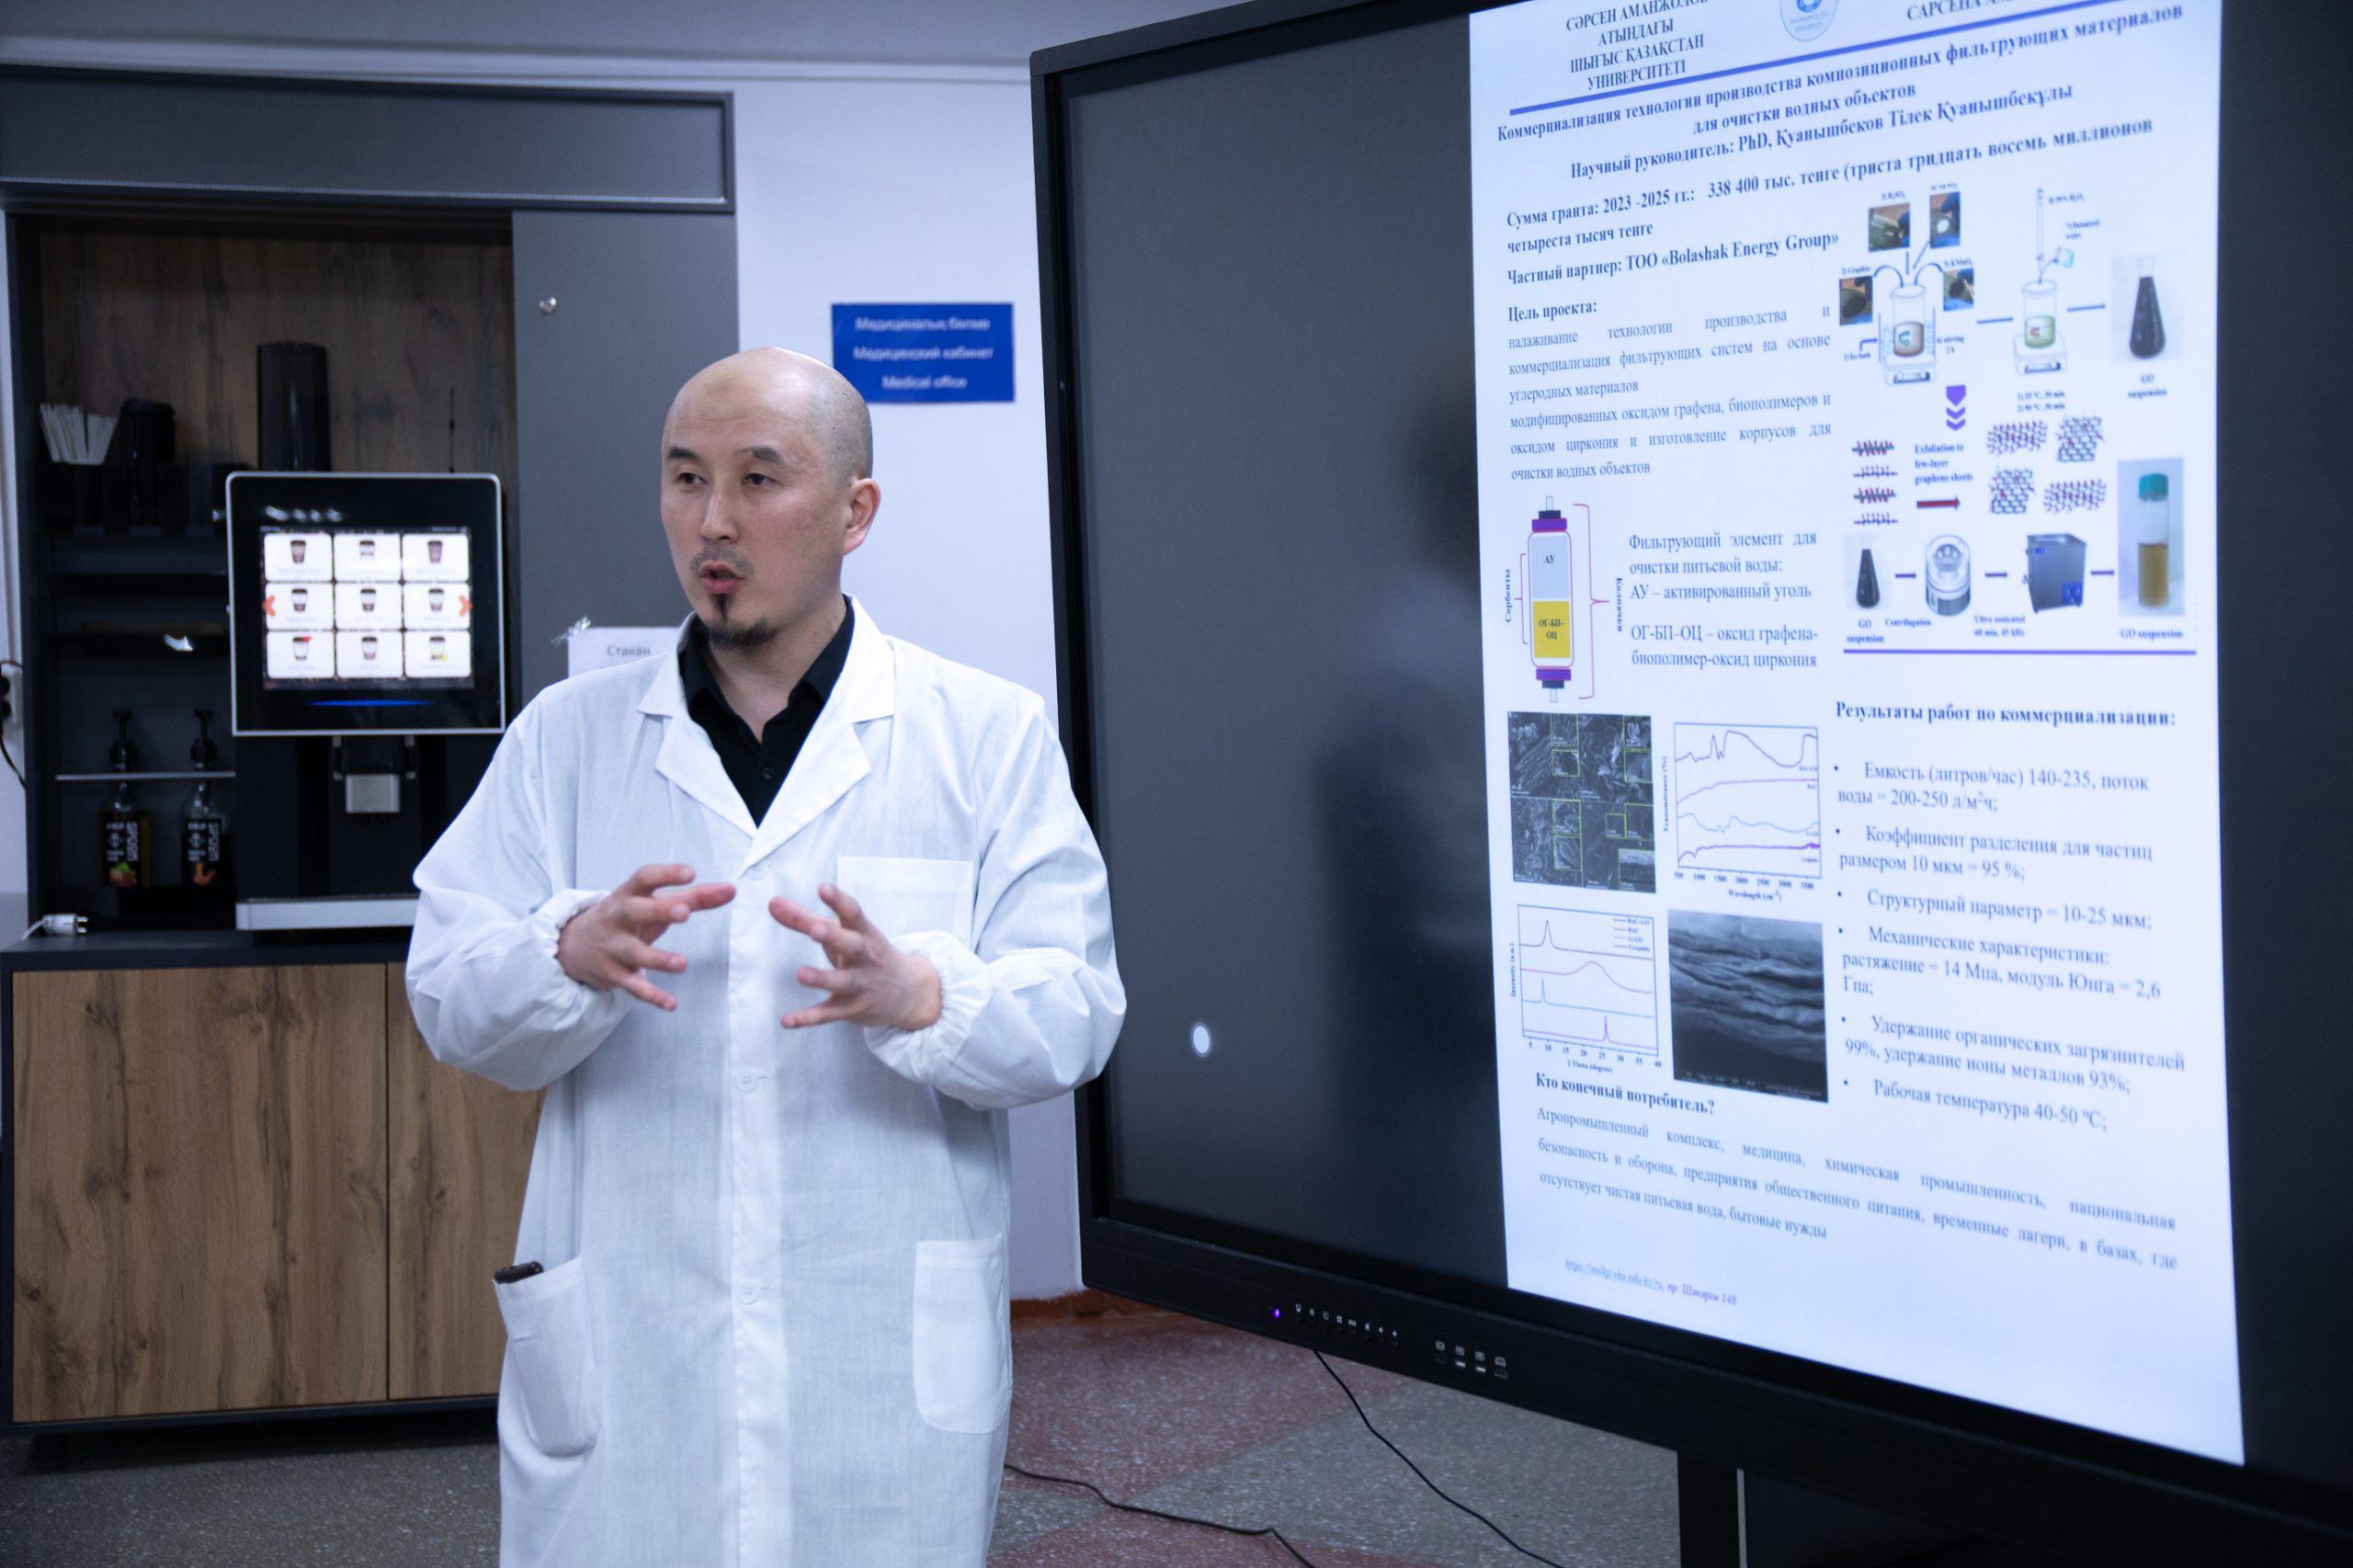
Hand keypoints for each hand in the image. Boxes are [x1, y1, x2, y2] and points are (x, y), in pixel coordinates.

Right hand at [556, 863, 734, 1010]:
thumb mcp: (654, 903)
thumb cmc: (628, 917)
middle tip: (685, 912)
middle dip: (658, 911)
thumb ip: (694, 897)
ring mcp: (613, 946)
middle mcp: (617, 917)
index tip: (690, 872)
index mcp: (629, 894)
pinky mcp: (613, 973)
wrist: (575, 945)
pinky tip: (671, 1004)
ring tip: (682, 964)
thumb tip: (731, 890)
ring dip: (657, 959)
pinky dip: (652, 996)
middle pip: (634, 911)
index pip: (644, 878)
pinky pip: (633, 986)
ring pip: (634, 953)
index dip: (666, 874)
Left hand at [770, 882, 942, 1031]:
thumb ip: (805, 918)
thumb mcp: (841, 933)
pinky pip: (829, 1014)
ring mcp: (861, 985)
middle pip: (852, 945)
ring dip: (822, 978)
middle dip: (835, 937)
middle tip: (816, 930)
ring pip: (843, 982)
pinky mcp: (852, 1008)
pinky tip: (787, 1020)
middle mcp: (866, 958)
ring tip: (801, 974)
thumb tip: (772, 903)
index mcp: (864, 933)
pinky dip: (808, 1018)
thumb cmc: (865, 954)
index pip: (853, 914)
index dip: (838, 900)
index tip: (823, 887)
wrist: (908, 992)